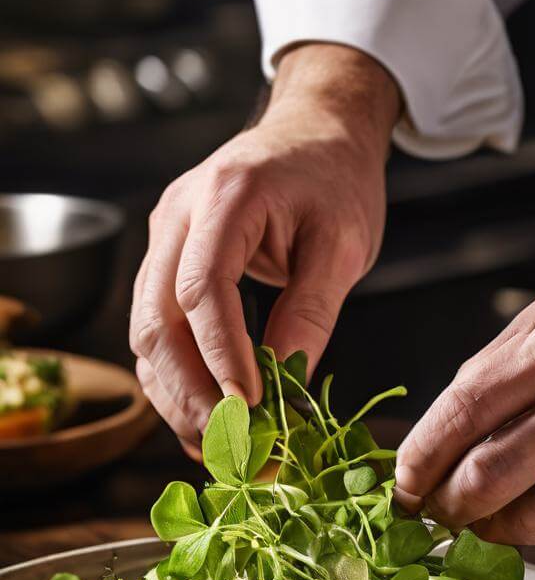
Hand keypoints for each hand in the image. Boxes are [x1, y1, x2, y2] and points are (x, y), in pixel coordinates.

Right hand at [130, 44, 399, 448]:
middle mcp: (178, 214)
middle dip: (188, 392)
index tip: (250, 409)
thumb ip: (312, 312)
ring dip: (176, 396)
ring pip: (145, 332)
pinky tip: (207, 420)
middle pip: (155, 318)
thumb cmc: (336, 178)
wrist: (315, 131)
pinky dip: (177, 378)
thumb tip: (286, 390)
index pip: (202, 289)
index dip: (220, 356)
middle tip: (231, 448)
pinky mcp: (165, 259)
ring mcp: (164, 236)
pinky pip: (157, 328)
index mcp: (226, 196)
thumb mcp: (344, 243)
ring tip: (220, 449)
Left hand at [395, 275, 534, 546]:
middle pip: (477, 480)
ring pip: (517, 522)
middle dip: (439, 506)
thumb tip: (448, 413)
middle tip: (431, 509)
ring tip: (478, 518)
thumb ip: (506, 352)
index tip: (401, 478)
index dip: (419, 455)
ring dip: (483, 529)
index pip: (460, 412)